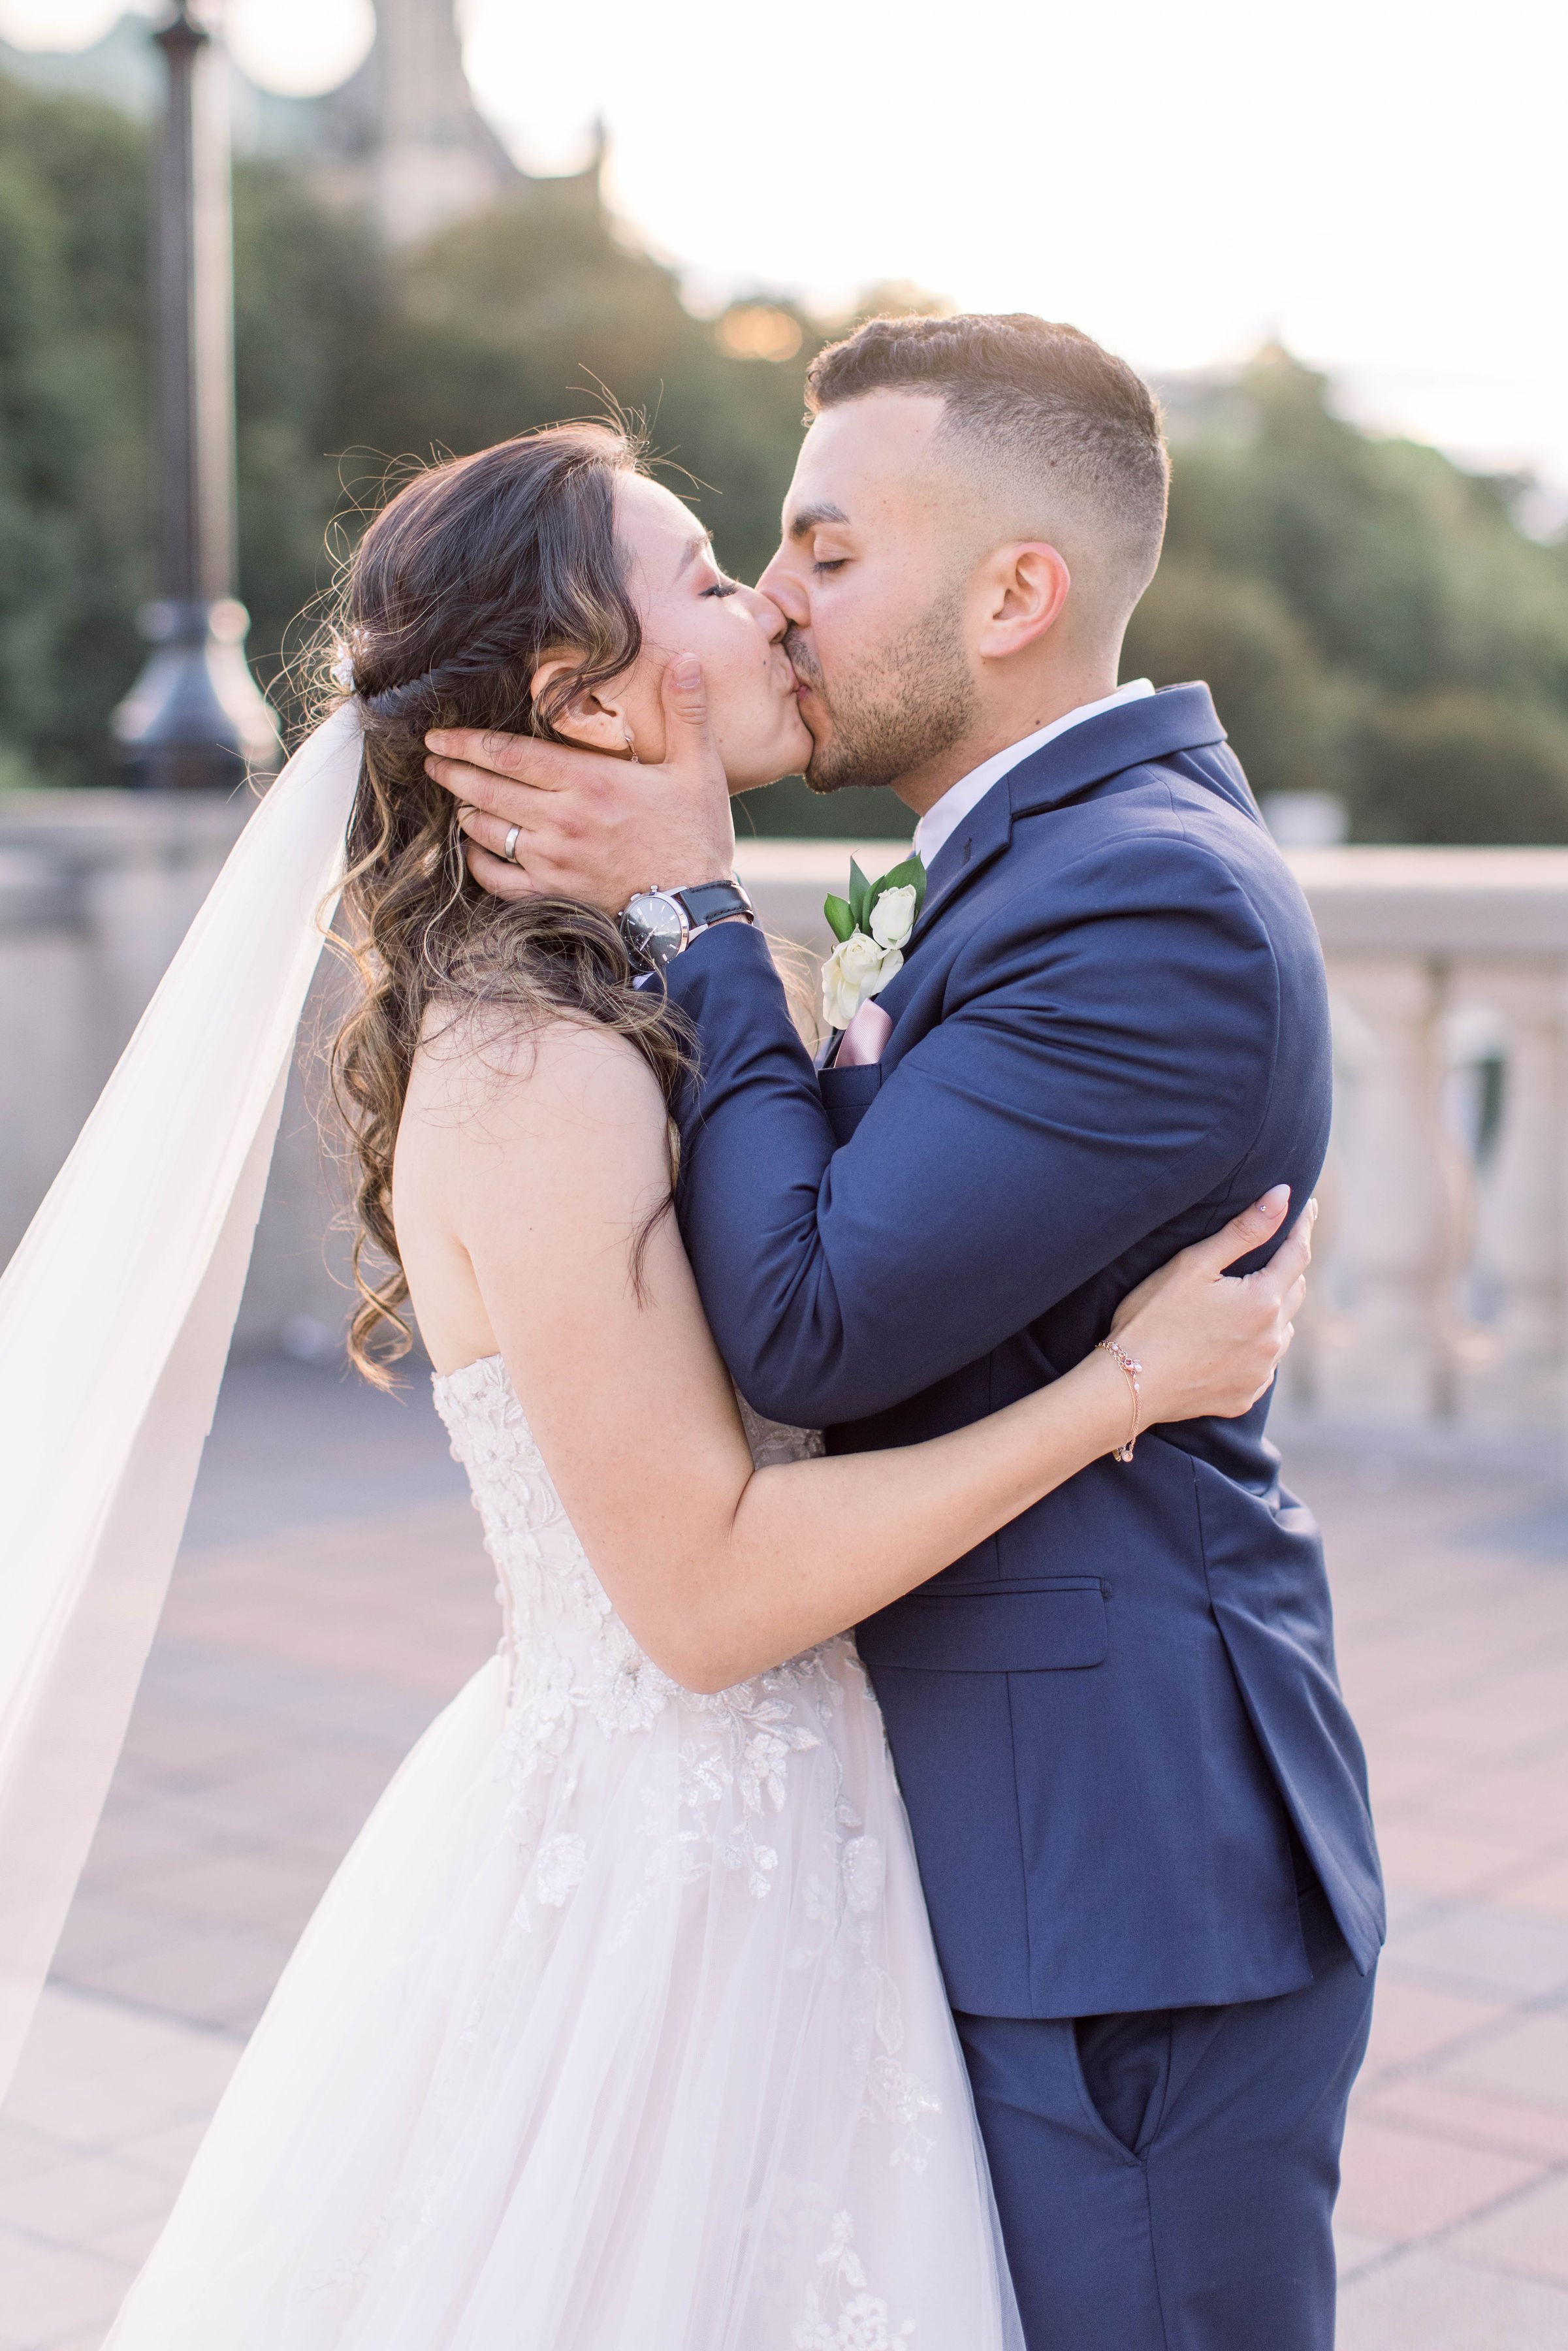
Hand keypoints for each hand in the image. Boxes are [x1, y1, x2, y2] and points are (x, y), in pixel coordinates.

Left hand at [424, 655, 736, 914]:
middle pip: (488, 789)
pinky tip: (473, 848)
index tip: (439, 735)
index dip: (468, 742)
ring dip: (465, 810)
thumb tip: (686, 658)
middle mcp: (561, 819)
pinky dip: (477, 862)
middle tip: (431, 759)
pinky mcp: (551, 893)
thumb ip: (687, 712)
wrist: (693, 908)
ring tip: (455, 795)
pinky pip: (497, 878)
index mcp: (589, 781)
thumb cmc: (696, 835)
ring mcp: (551, 860)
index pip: (511, 754)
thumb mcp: (699, 768)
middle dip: (453, 771)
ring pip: (487, 830)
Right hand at [1108, 1187, 1314, 1430]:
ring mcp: (1261, 1371)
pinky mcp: (1246, 1395)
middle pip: (1295, 1291)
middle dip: (1285, 1270)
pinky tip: (1230, 1343)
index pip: (1297, 1253)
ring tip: (1242, 1304)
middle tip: (1266, 1256)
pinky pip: (1265, 1364)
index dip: (1302, 1227)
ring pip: (1283, 1330)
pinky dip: (1256, 1348)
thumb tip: (1283, 1195)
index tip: (1308, 1206)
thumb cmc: (1153, 1318)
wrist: (1128, 1385)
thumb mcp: (1194, 1265)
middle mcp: (1272, 1339)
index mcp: (1263, 1301)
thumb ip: (1244, 1230)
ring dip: (1272, 1312)